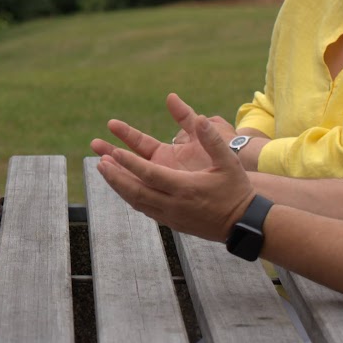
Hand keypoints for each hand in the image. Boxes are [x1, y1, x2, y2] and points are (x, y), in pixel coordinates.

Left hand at [93, 94, 254, 242]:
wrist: (243, 225)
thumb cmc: (236, 190)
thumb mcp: (228, 162)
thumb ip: (212, 139)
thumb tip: (199, 118)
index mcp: (185, 187)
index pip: (149, 174)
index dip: (129, 164)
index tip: (112, 154)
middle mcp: (174, 204)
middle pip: (136, 191)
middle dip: (115, 176)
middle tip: (99, 162)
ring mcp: (171, 216)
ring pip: (137, 201)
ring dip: (119, 186)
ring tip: (104, 171)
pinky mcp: (172, 223)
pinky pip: (145, 209)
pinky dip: (131, 196)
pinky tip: (123, 187)